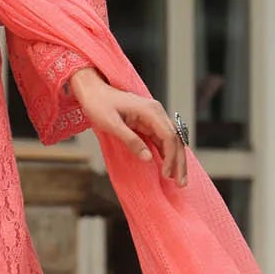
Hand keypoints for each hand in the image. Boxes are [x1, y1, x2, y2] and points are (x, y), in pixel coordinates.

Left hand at [67, 67, 187, 186]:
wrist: (93, 91)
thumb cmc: (99, 104)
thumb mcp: (111, 124)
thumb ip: (130, 140)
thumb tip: (147, 158)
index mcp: (150, 111)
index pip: (169, 136)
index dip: (170, 157)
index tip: (166, 173)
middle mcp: (156, 113)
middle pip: (175, 140)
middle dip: (179, 162)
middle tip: (181, 183)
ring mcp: (153, 118)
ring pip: (171, 141)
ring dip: (176, 160)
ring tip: (178, 180)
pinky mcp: (148, 123)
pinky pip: (162, 140)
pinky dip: (167, 154)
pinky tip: (168, 168)